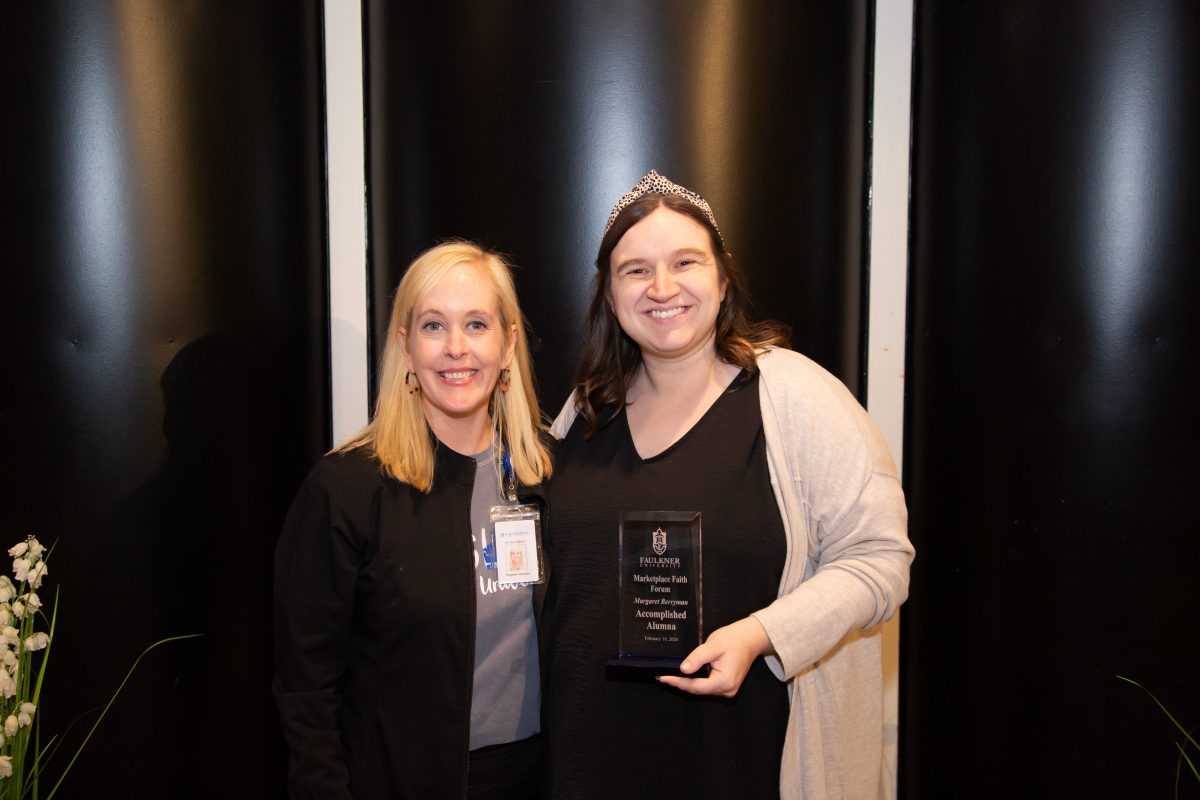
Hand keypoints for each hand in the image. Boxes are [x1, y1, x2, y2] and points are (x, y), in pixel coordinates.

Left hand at [657, 616, 772, 697]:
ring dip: (687, 684)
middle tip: (662, 677)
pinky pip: (707, 687)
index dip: (678, 682)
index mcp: (725, 681)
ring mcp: (728, 689)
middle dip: (680, 684)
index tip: (663, 678)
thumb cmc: (734, 639)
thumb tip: (683, 669)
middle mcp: (728, 689)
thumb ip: (698, 658)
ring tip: (670, 676)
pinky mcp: (727, 686)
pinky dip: (696, 682)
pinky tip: (685, 676)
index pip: (696, 686)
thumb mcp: (714, 645)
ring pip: (702, 690)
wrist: (750, 638)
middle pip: (698, 690)